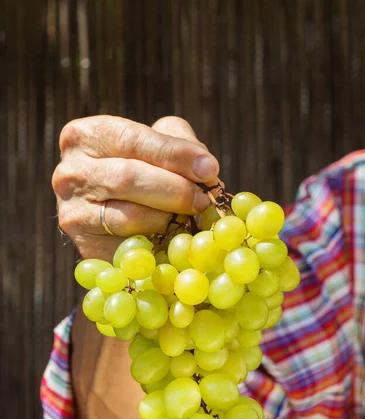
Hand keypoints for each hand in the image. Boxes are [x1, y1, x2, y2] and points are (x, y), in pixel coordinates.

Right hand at [52, 115, 219, 259]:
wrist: (115, 218)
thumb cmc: (142, 172)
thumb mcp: (156, 145)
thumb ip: (178, 143)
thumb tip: (205, 167)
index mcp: (84, 137)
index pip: (132, 140)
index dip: (174, 154)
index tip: (209, 168)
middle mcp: (69, 173)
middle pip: (128, 178)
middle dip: (176, 190)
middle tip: (204, 200)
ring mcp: (72, 213)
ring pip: (130, 216)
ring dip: (169, 218)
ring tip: (190, 217)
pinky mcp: (85, 248)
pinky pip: (130, 248)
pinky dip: (158, 244)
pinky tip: (173, 239)